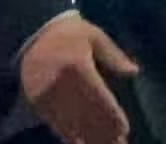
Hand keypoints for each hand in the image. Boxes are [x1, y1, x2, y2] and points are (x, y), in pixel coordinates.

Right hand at [18, 12, 141, 143]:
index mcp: (78, 67)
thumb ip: (113, 55)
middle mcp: (61, 85)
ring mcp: (48, 96)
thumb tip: (133, 72)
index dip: (112, 116)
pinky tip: (81, 142)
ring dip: (89, 137)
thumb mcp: (94, 36)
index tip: (124, 130)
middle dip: (104, 132)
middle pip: (87, 115)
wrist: (32, 33)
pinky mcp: (38, 103)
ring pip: (72, 123)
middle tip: (118, 143)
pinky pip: (55, 124)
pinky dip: (69, 136)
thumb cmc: (68, 33)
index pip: (99, 98)